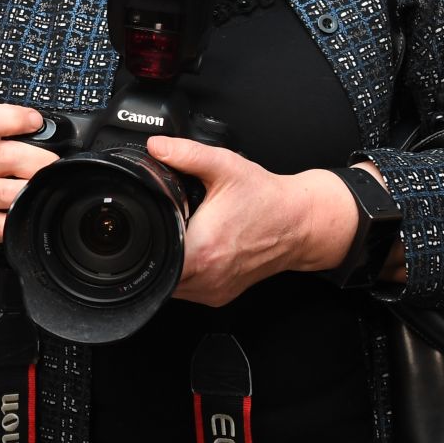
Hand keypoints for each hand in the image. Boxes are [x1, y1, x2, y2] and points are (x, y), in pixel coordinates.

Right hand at [0, 104, 55, 299]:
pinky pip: (11, 222)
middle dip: (40, 159)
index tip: (35, 121)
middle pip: (8, 157)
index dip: (11, 117)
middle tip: (52, 163)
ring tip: (43, 185)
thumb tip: (53, 133)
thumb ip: (10, 132)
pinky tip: (30, 207)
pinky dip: (27, 214)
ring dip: (36, 188)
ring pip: (12, 192)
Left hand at [147, 137, 357, 307]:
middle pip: (159, 272)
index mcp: (204, 249)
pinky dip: (183, 271)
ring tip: (182, 234)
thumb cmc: (267, 198)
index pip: (154, 260)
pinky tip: (193, 248)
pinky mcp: (221, 295)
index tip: (148, 224)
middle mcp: (208, 276)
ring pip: (171, 285)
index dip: (144, 241)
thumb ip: (186, 153)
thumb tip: (156, 147)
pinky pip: (188, 290)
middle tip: (167, 223)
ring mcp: (215, 289)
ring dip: (168, 262)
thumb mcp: (224, 166)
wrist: (300, 222)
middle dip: (155, 248)